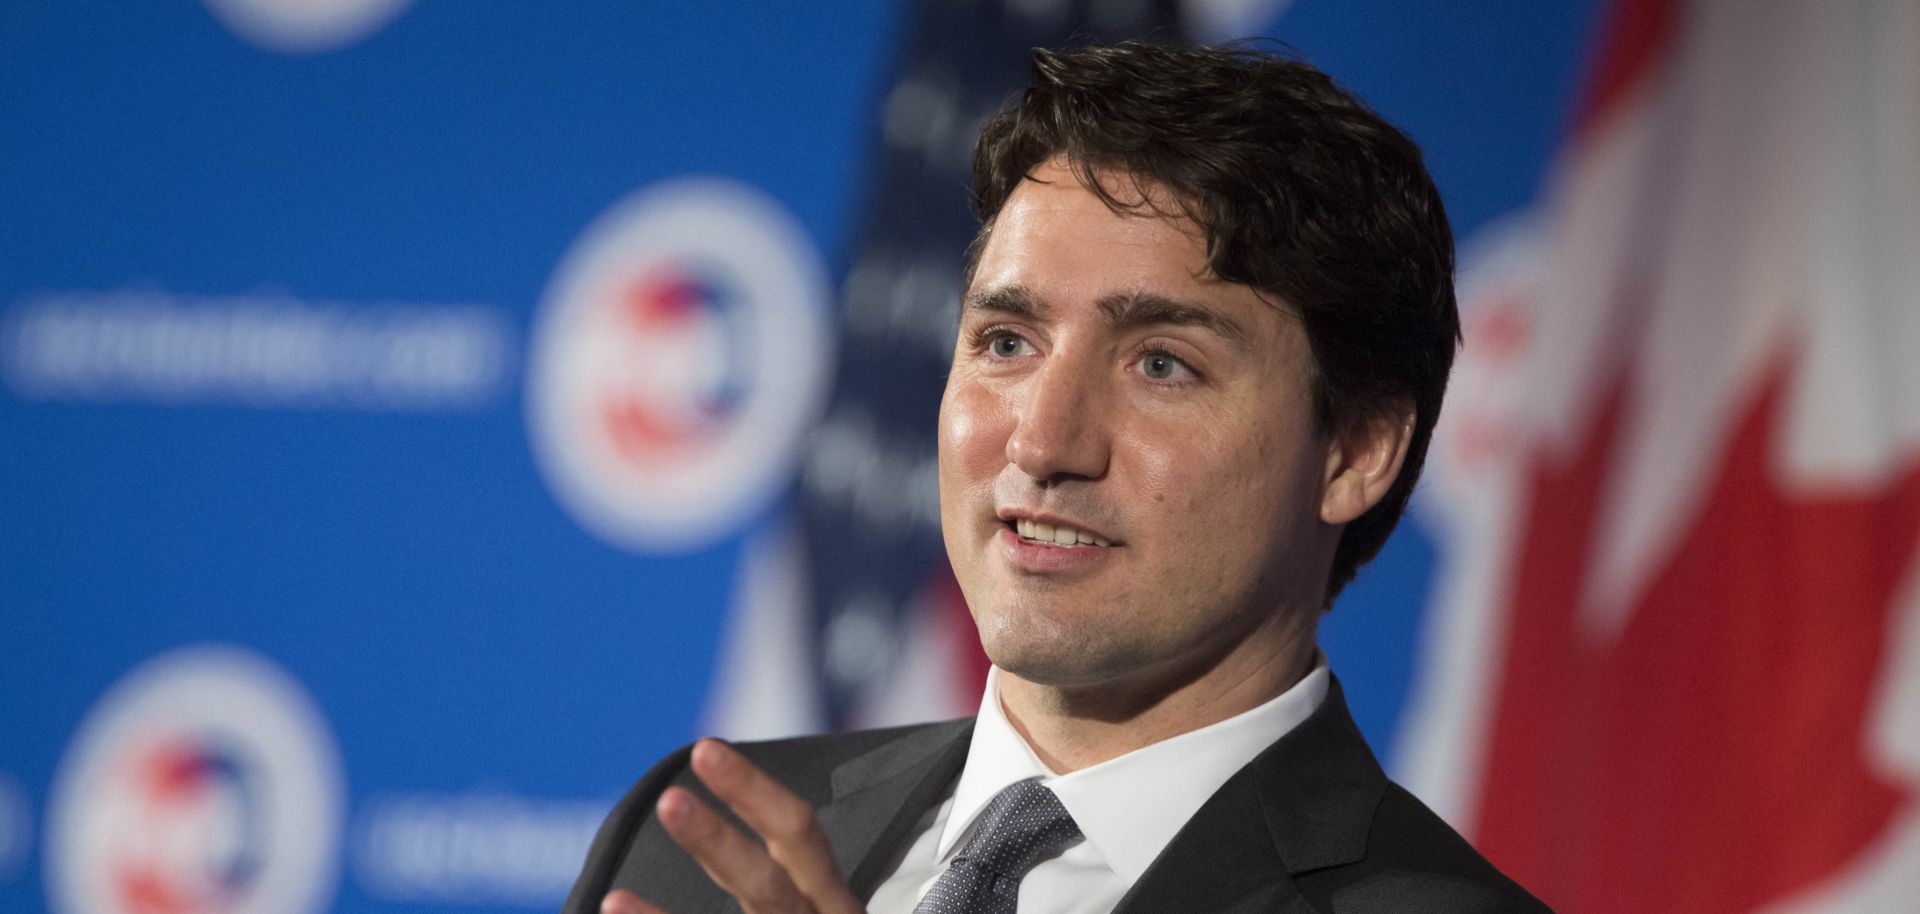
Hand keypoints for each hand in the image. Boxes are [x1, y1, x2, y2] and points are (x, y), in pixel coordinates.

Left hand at [601, 738, 863, 913]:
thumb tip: (731, 835)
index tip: (705, 752)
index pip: (800, 836)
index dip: (753, 791)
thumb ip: (786, 882)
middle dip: (718, 842)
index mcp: (831, 907)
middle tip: (669, 801)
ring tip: (612, 902)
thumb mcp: (818, 910)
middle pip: (770, 887)